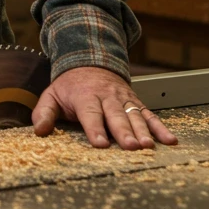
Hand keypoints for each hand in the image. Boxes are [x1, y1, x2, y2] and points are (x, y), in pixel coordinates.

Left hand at [31, 65, 177, 149]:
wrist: (90, 61)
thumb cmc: (70, 86)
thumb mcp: (52, 95)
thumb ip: (44, 113)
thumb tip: (39, 131)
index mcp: (85, 96)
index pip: (90, 113)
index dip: (95, 129)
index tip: (100, 144)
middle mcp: (107, 97)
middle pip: (116, 116)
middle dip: (124, 132)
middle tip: (131, 147)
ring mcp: (124, 99)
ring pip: (135, 115)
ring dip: (143, 131)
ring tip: (148, 146)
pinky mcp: (136, 102)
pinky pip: (149, 115)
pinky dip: (160, 127)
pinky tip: (170, 140)